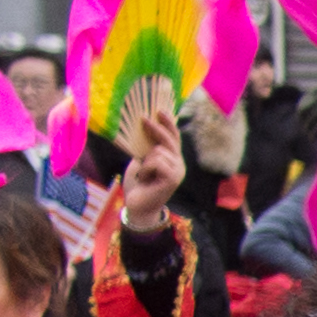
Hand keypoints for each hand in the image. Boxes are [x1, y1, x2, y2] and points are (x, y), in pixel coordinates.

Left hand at [119, 103, 184, 233]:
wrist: (138, 206)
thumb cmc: (138, 184)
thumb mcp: (142, 161)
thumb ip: (147, 148)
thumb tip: (143, 128)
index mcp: (172, 159)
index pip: (173, 137)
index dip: (168, 123)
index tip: (159, 110)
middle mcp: (178, 164)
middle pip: (169, 140)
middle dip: (156, 128)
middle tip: (142, 118)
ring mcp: (177, 172)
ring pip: (160, 151)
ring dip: (145, 160)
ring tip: (142, 174)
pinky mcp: (172, 179)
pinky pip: (157, 162)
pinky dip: (146, 168)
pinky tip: (144, 178)